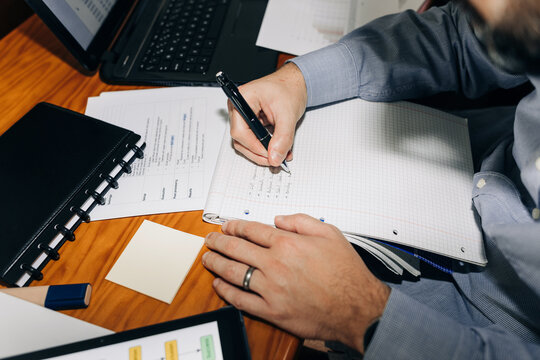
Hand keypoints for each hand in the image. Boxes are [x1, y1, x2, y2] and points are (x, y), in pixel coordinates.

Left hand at [202, 214, 389, 352]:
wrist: (356, 308)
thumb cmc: (346, 272)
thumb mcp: (330, 234)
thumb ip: (301, 222)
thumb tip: (278, 219)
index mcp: (287, 244)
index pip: (252, 231)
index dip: (235, 226)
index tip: (227, 226)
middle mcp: (275, 264)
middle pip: (236, 249)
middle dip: (219, 242)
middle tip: (210, 239)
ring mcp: (271, 289)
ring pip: (234, 273)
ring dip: (216, 263)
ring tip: (207, 258)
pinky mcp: (271, 311)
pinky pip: (241, 300)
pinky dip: (226, 291)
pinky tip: (219, 284)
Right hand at [228, 62, 306, 166]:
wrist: (295, 83)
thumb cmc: (289, 89)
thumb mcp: (288, 114)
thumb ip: (282, 138)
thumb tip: (275, 157)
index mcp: (243, 98)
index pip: (240, 131)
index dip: (254, 147)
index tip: (269, 155)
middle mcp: (239, 107)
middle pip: (240, 139)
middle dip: (258, 152)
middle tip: (275, 159)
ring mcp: (243, 115)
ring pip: (245, 142)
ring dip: (261, 152)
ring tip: (278, 154)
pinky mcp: (250, 122)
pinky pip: (253, 139)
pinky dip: (265, 147)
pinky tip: (277, 148)